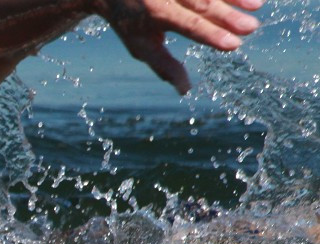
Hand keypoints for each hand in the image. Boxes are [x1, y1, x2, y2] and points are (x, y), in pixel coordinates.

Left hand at [92, 0, 264, 93]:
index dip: (211, 35)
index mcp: (155, 14)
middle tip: (252, 28)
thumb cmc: (130, 22)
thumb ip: (165, 65)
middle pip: (203, 4)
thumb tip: (185, 90)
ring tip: (257, 6)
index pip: (189, 25)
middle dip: (228, 16)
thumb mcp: (141, 46)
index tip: (234, 45)